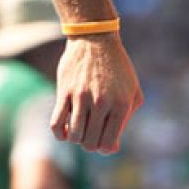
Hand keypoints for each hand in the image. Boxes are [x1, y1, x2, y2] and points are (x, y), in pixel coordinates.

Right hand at [50, 33, 143, 153]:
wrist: (95, 39)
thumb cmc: (117, 68)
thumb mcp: (132, 91)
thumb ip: (125, 120)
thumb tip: (112, 148)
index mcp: (121, 104)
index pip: (108, 144)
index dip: (105, 148)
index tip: (103, 141)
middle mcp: (102, 103)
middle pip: (90, 143)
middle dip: (90, 144)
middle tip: (91, 134)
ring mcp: (81, 98)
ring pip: (73, 136)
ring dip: (76, 138)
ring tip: (80, 129)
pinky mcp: (64, 92)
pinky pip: (56, 124)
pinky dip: (59, 133)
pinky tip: (64, 129)